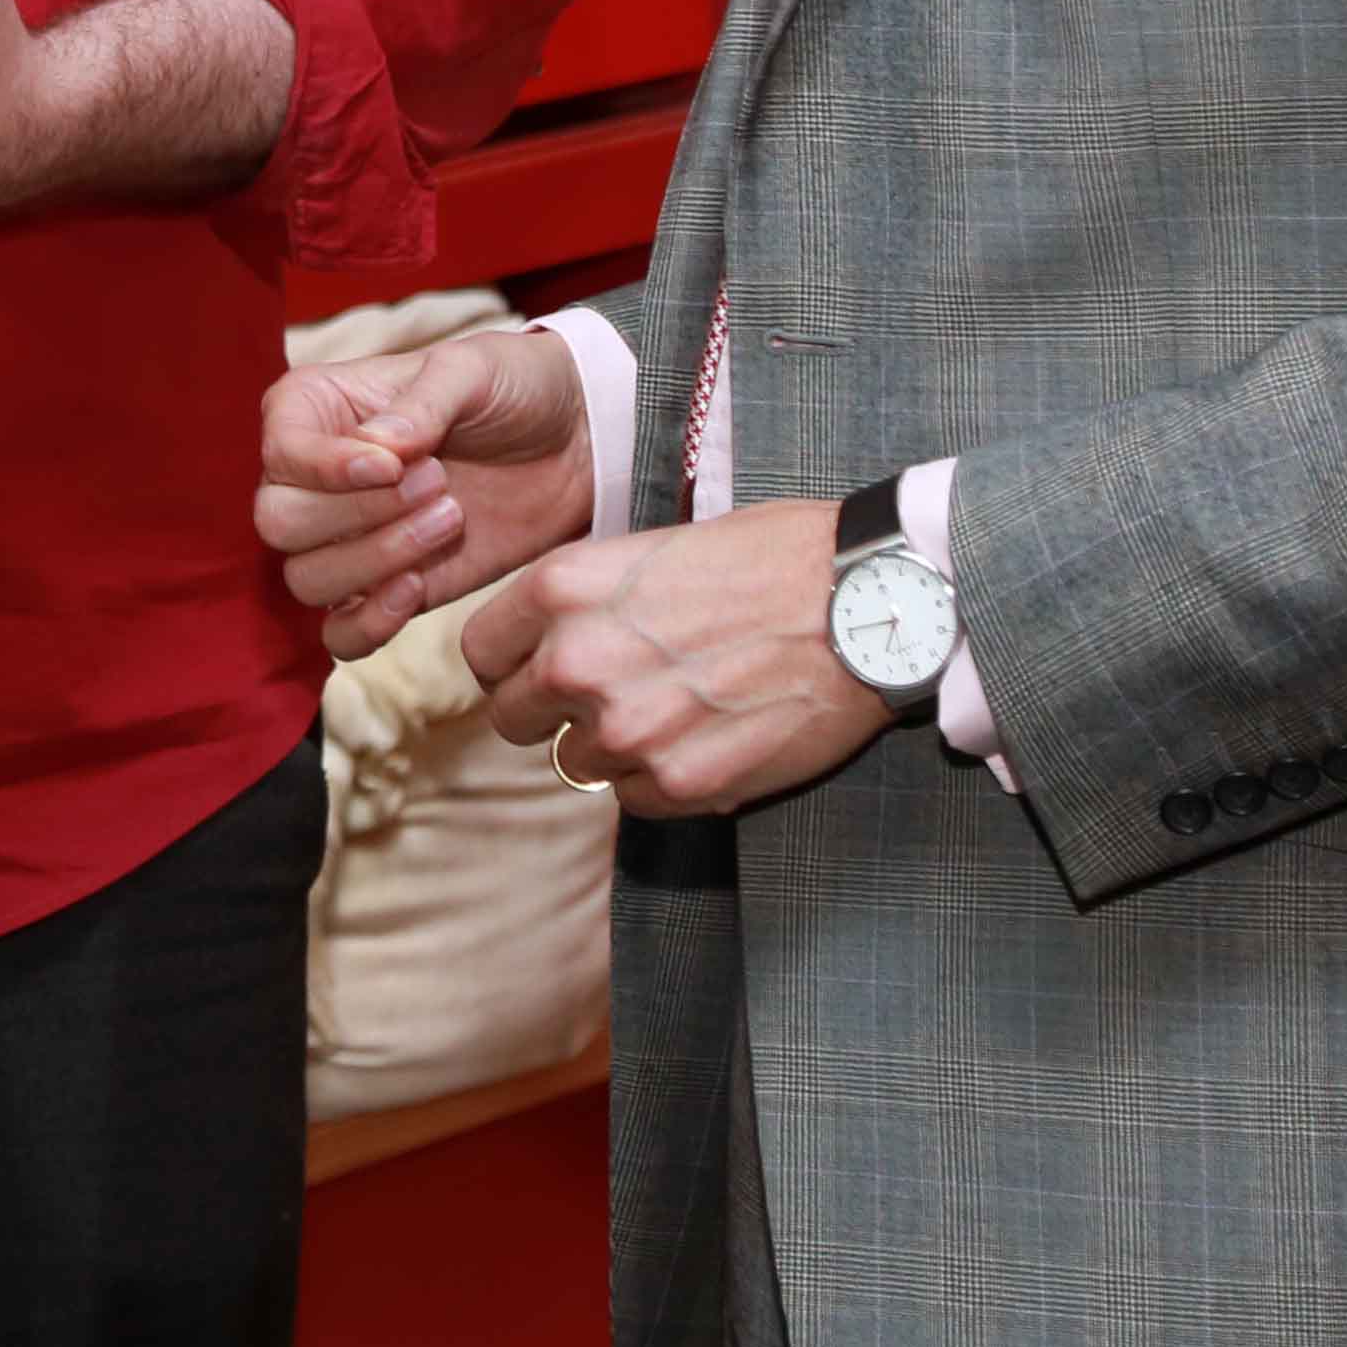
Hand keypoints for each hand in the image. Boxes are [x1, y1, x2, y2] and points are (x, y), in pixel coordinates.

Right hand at [255, 324, 594, 660]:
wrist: (576, 443)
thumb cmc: (512, 387)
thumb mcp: (472, 370)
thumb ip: (422, 402)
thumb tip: (376, 448)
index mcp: (316, 408)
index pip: (280, 451)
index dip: (326, 468)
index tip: (393, 464)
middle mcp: (315, 477)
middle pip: (279, 521)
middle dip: (358, 514)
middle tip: (438, 482)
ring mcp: (345, 538)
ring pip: (307, 578)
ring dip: (376, 559)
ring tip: (451, 518)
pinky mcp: (381, 589)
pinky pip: (340, 633)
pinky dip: (369, 623)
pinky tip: (417, 587)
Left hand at [458, 496, 880, 816]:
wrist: (866, 602)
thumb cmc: (771, 558)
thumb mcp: (654, 549)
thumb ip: (589, 600)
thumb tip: (546, 642)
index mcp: (565, 589)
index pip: (480, 652)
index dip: (508, 662)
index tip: (533, 666)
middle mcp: (578, 661)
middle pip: (511, 717)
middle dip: (547, 711)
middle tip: (605, 694)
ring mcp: (627, 729)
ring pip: (577, 762)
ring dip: (613, 745)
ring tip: (676, 707)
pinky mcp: (680, 783)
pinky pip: (634, 798)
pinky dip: (660, 779)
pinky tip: (707, 737)